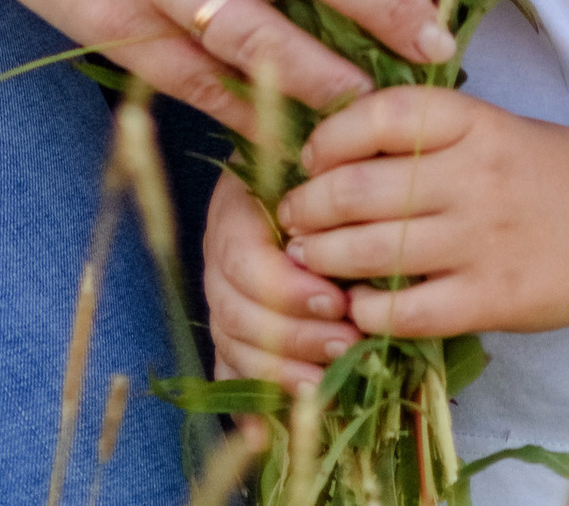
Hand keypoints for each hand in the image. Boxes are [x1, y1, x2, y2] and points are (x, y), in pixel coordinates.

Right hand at [208, 166, 348, 392]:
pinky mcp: (230, 340)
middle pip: (237, 311)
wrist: (298, 193)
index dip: (287, 287)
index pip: (243, 259)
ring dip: (286, 368)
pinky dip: (259, 400)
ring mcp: (221, 302)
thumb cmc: (318, 178)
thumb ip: (327, 164)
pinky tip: (288, 415)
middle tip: (347, 341)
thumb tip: (351, 153)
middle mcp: (217, 260)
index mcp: (234, 212)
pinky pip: (232, 375)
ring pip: (235, 347)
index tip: (336, 297)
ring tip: (334, 374)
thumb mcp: (318, 160)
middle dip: (294, 334)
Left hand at [249, 89, 568, 345]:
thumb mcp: (486, 126)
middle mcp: (473, 174)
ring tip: (305, 258)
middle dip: (308, 207)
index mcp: (470, 119)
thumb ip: (422, 134)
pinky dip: (370, 310)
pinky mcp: (494, 297)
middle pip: (359, 189)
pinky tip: (356, 305)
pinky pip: (411, 310)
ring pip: (375, 250)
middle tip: (291, 218)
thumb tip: (331, 152)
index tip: (308, 158)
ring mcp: (483, 238)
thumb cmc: (540, 168)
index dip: (328, 138)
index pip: (378, 115)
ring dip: (324, 257)